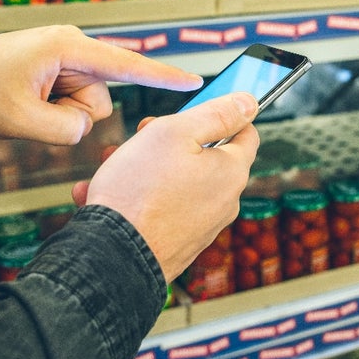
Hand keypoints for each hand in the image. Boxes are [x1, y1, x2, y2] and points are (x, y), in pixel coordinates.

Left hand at [0, 25, 202, 144]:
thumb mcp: (19, 119)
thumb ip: (66, 130)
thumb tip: (86, 127)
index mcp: (68, 48)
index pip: (127, 65)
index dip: (163, 77)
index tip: (195, 83)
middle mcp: (72, 50)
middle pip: (100, 98)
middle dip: (72, 115)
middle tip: (31, 110)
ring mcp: (65, 62)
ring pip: (86, 106)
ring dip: (60, 116)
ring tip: (24, 106)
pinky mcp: (57, 74)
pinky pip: (72, 105)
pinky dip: (53, 113)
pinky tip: (27, 105)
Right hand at [74, 93, 259, 282]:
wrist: (113, 256)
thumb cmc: (138, 195)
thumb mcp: (174, 133)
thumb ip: (215, 114)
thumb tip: (248, 103)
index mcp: (231, 171)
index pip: (247, 133)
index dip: (223, 115)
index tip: (197, 111)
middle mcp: (224, 202)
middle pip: (207, 157)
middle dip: (174, 141)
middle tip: (144, 136)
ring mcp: (203, 226)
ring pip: (179, 183)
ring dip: (150, 169)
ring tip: (116, 166)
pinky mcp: (180, 244)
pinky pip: (164, 210)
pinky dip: (141, 198)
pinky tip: (110, 197)